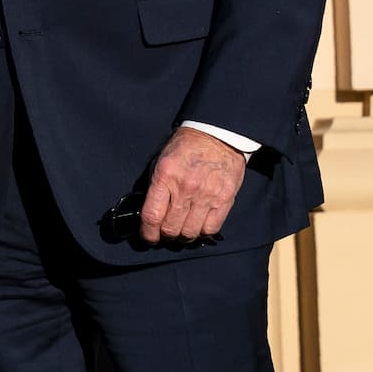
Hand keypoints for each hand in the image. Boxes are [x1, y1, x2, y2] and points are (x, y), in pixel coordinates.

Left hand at [139, 127, 244, 243]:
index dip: (148, 233)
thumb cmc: (187, 147)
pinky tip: (198, 226)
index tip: (148, 236)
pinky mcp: (225, 199)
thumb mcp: (162, 160)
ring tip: (182, 231)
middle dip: (165, 236)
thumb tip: (148, 213)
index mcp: (166, 175)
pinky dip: (202, 233)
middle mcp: (186, 187)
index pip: (152, 216)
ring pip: (190, 232)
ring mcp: (207, 194)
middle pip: (171, 229)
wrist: (218, 134)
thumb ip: (155, 186)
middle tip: (165, 234)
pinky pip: (211, 228)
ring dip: (183, 237)